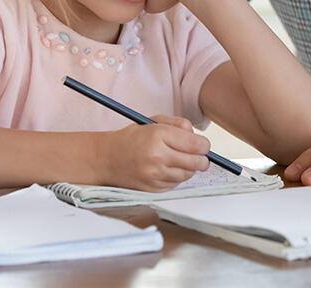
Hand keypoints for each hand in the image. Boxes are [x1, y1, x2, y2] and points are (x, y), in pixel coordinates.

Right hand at [96, 115, 210, 190]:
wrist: (106, 159)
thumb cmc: (132, 138)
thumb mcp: (154, 121)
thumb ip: (179, 125)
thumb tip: (198, 137)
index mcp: (158, 136)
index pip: (196, 144)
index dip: (204, 145)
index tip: (202, 145)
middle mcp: (157, 157)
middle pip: (197, 162)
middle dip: (201, 158)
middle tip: (198, 155)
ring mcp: (154, 175)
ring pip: (188, 175)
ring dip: (189, 168)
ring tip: (178, 160)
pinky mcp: (153, 189)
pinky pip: (176, 184)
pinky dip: (176, 177)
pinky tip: (167, 169)